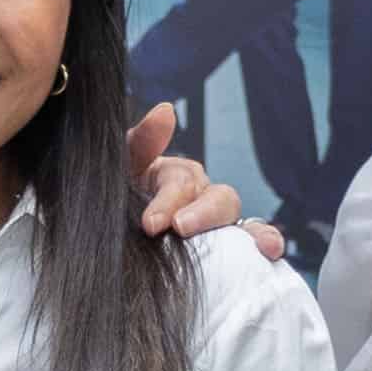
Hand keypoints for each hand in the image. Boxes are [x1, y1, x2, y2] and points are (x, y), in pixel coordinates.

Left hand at [120, 103, 284, 257]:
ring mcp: (215, 232)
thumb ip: (141, 141)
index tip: (151, 224)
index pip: (183, 180)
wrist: (100, 260)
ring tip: (263, 246)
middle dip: (204, 213)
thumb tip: (166, 109)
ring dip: (256, 232)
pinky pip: (251, 251)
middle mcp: (201, 202)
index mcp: (174, 179)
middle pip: (220, 199)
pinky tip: (271, 254)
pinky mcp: (225, 259)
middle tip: (180, 229)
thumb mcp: (117, 171)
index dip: (169, 200)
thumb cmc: (108, 208)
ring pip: (245, 226)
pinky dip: (266, 247)